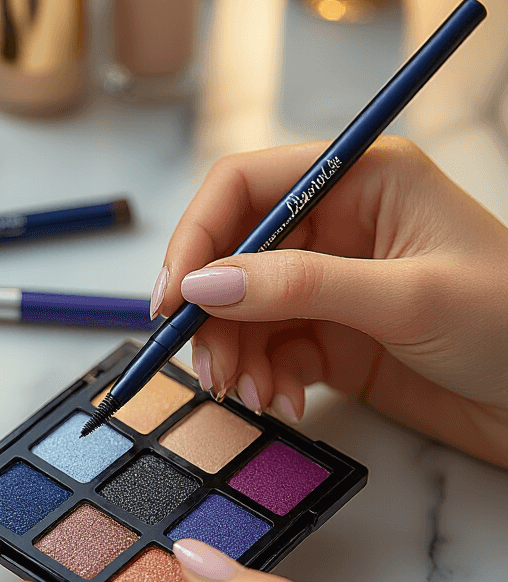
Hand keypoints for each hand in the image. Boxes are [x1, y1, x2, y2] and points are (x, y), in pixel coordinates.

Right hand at [150, 138, 507, 466]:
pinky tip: (284, 403)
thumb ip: (301, 287)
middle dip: (215, 313)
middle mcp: (341, 224)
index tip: (174, 298)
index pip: (246, 185)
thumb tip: (206, 284)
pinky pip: (274, 351)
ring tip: (252, 397)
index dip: (199, 236)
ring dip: (236, 355)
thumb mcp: (407, 298)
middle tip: (210, 369)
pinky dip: (266, 379)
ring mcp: (337, 284)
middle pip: (236, 255)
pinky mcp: (339, 338)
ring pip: (247, 310)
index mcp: (363, 178)